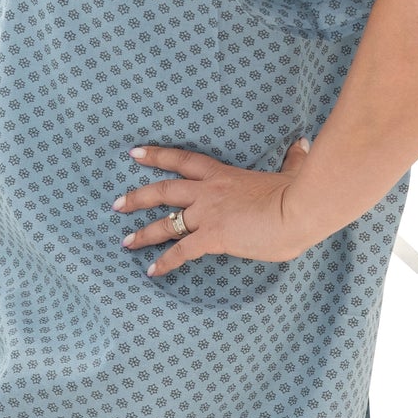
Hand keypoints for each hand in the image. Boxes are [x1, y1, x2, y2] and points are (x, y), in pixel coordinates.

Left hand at [115, 137, 318, 277]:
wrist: (299, 209)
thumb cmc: (298, 193)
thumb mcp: (292, 172)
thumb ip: (292, 160)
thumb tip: (302, 145)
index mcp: (224, 175)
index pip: (184, 161)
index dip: (157, 156)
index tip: (135, 153)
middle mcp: (208, 192)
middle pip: (163, 190)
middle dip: (137, 197)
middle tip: (116, 204)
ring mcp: (208, 214)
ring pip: (165, 222)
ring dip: (142, 233)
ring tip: (125, 241)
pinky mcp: (213, 237)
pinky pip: (181, 251)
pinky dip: (165, 262)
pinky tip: (151, 272)